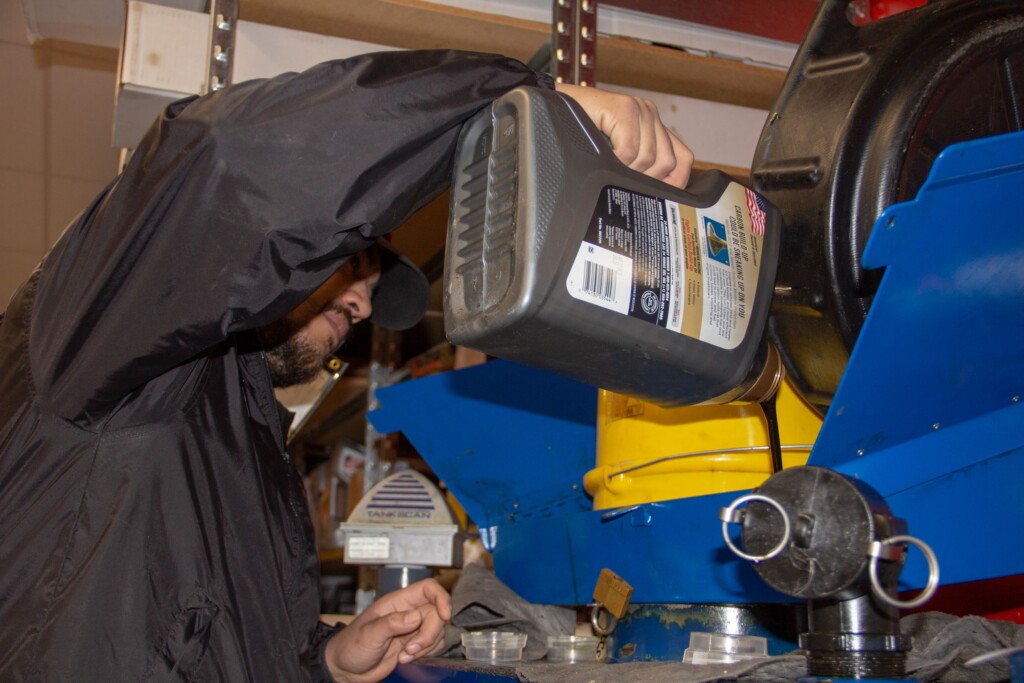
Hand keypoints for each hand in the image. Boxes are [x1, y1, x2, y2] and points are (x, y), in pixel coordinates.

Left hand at [324, 578, 451, 682]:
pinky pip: (433, 645)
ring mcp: (413, 629)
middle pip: (437, 613)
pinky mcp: (414, 645)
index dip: (441, 598)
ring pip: (437, 631)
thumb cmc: (350, 647)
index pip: (428, 589)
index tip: (445, 615)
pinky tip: (405, 659)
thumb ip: (392, 624)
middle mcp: (408, 612)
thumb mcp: (368, 634)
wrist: (345, 670)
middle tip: (410, 648)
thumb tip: (416, 616)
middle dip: (429, 633)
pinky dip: (425, 654)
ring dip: (425, 647)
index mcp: (397, 602)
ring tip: (403, 656)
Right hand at [555, 83, 693, 188]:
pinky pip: (629, 150)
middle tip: (621, 177)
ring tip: (609, 165)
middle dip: (644, 180)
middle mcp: (649, 113)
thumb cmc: (578, 135)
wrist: (549, 109)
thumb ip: (637, 167)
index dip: (675, 181)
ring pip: (648, 158)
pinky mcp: (623, 107)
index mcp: (652, 125)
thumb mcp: (614, 155)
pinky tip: (604, 156)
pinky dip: (616, 161)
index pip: (682, 158)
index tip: (660, 196)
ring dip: (626, 171)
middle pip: (667, 162)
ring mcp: (638, 108)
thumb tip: (656, 195)